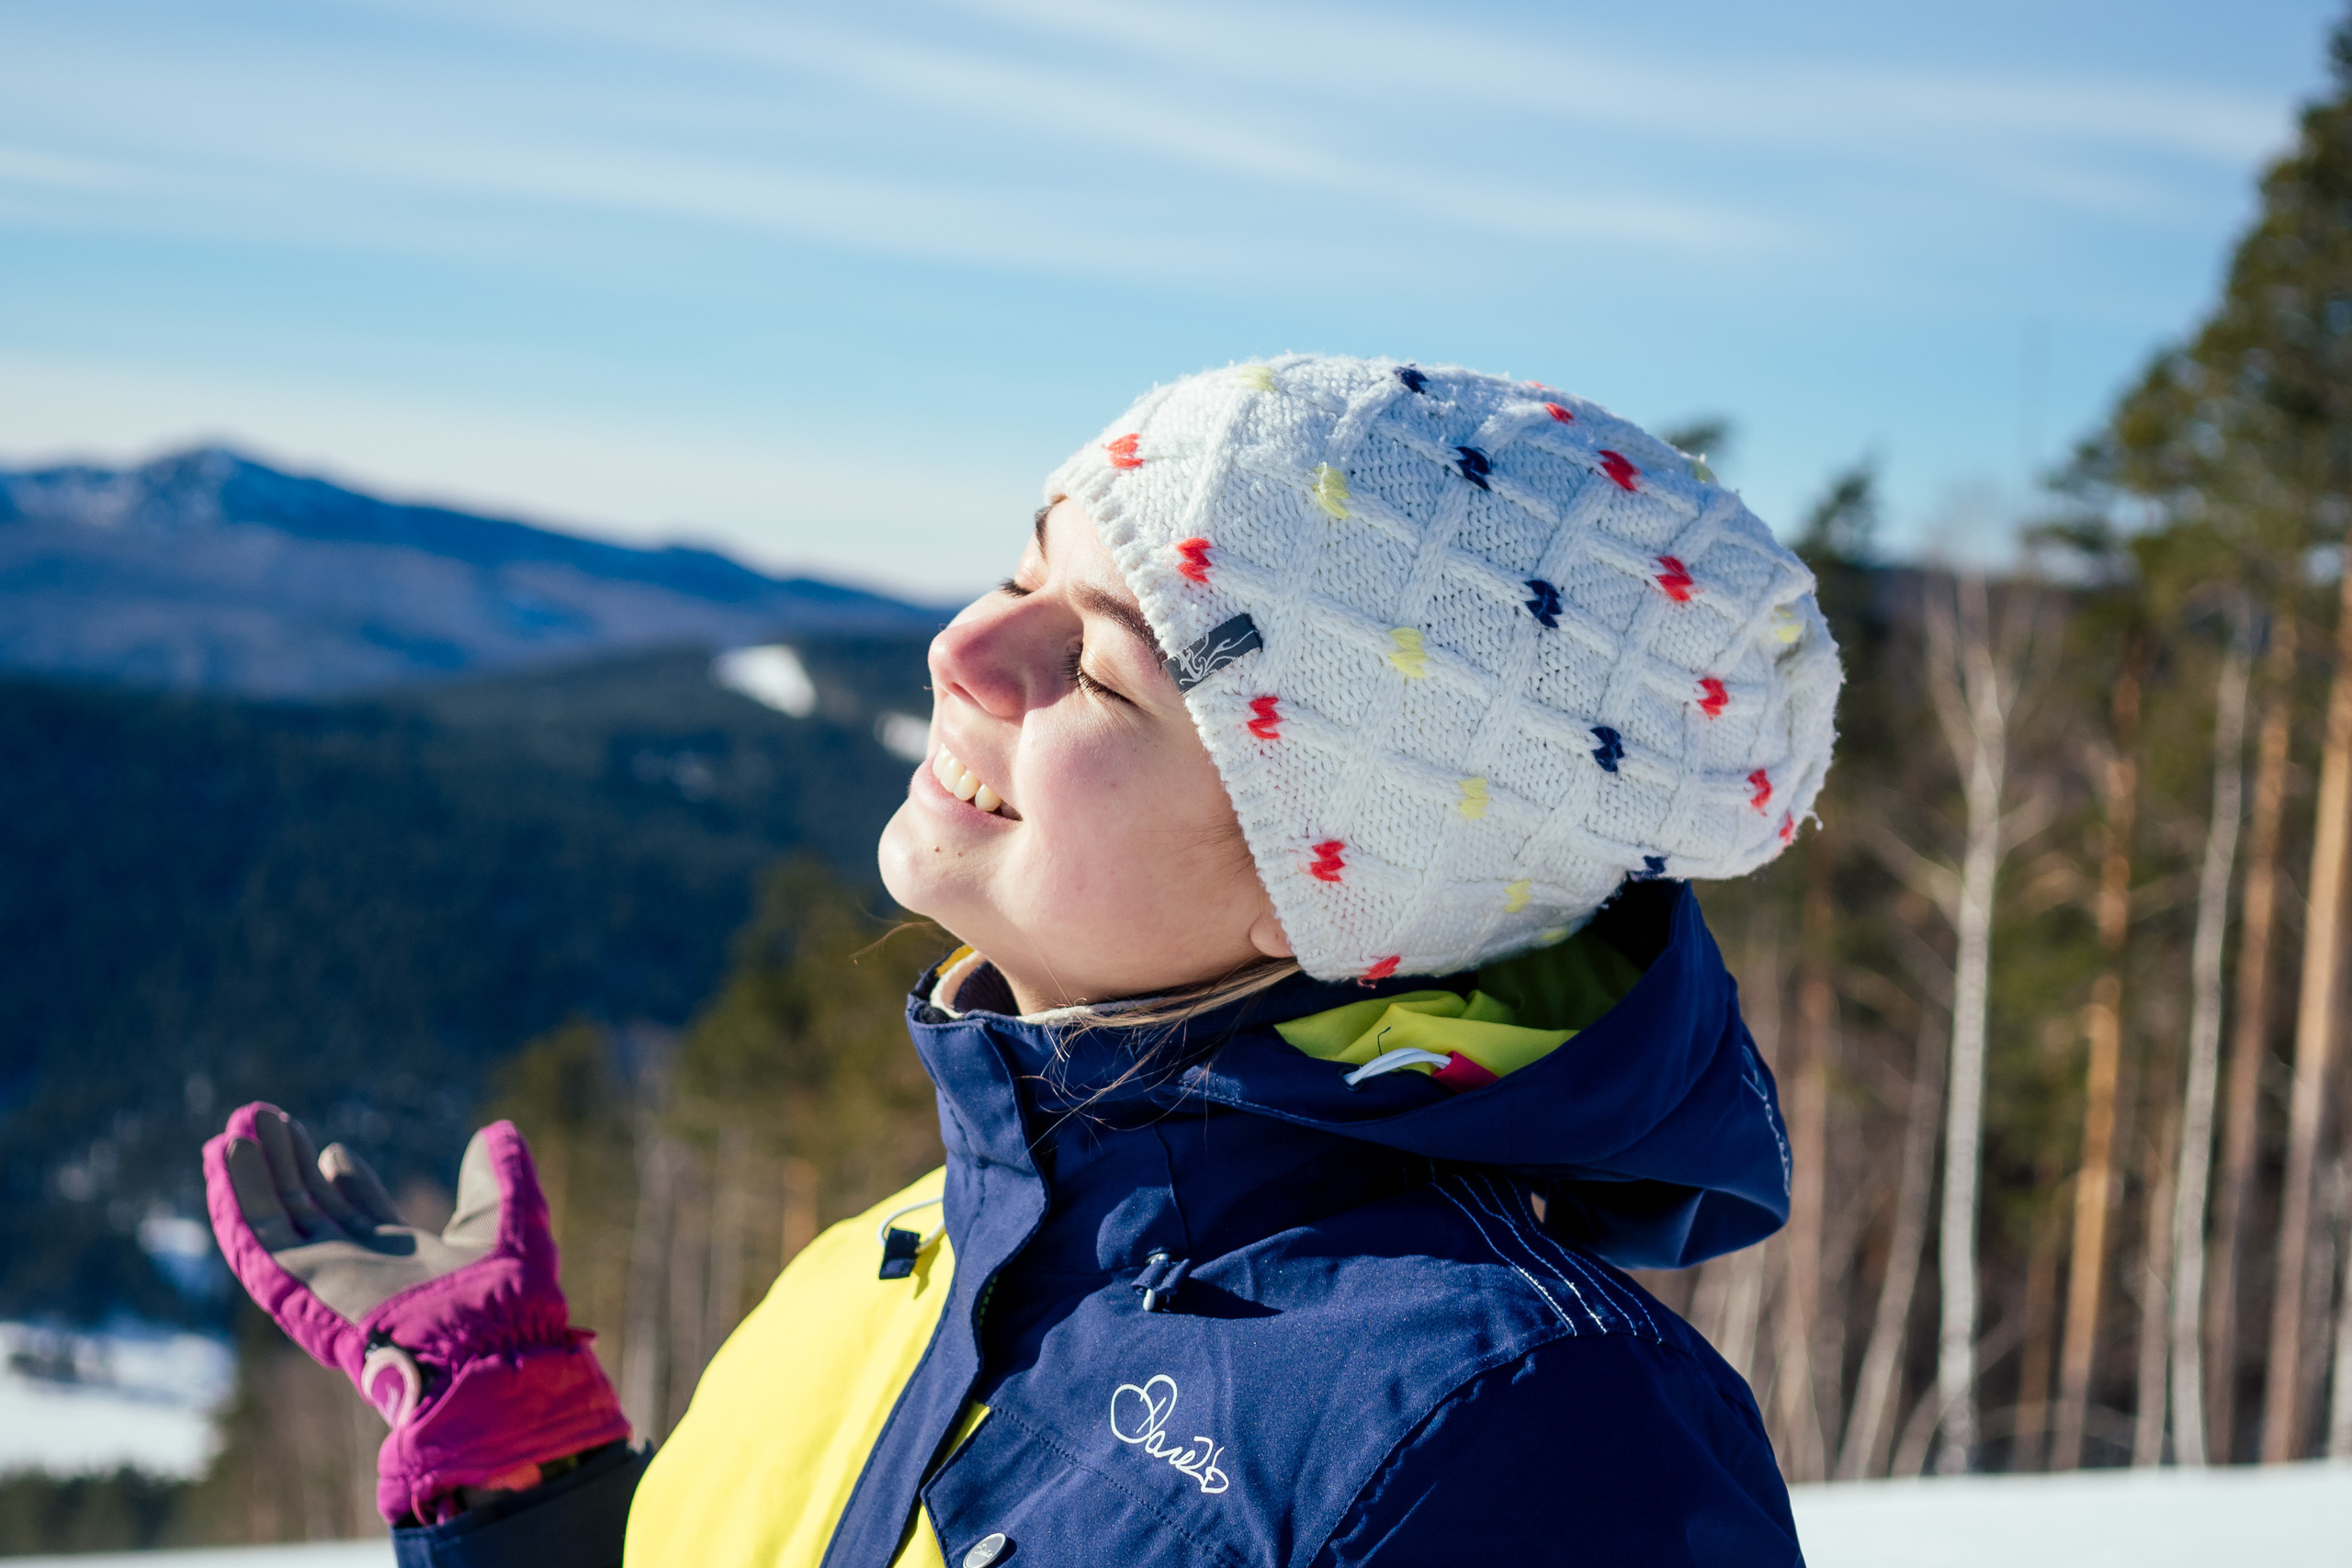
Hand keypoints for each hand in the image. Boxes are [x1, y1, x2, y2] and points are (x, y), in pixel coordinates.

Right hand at [204, 1102, 630, 1522]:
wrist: (484, 1344)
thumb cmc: (505, 1295)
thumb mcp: (506, 1217)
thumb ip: (500, 1175)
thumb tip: (497, 1131)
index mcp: (404, 1262)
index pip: (361, 1216)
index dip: (344, 1180)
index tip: (331, 1148)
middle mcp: (358, 1273)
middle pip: (311, 1212)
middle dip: (289, 1167)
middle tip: (269, 1118)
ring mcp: (322, 1281)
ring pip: (275, 1220)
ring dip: (252, 1173)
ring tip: (240, 1123)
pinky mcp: (294, 1289)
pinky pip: (253, 1240)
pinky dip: (235, 1198)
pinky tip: (225, 1155)